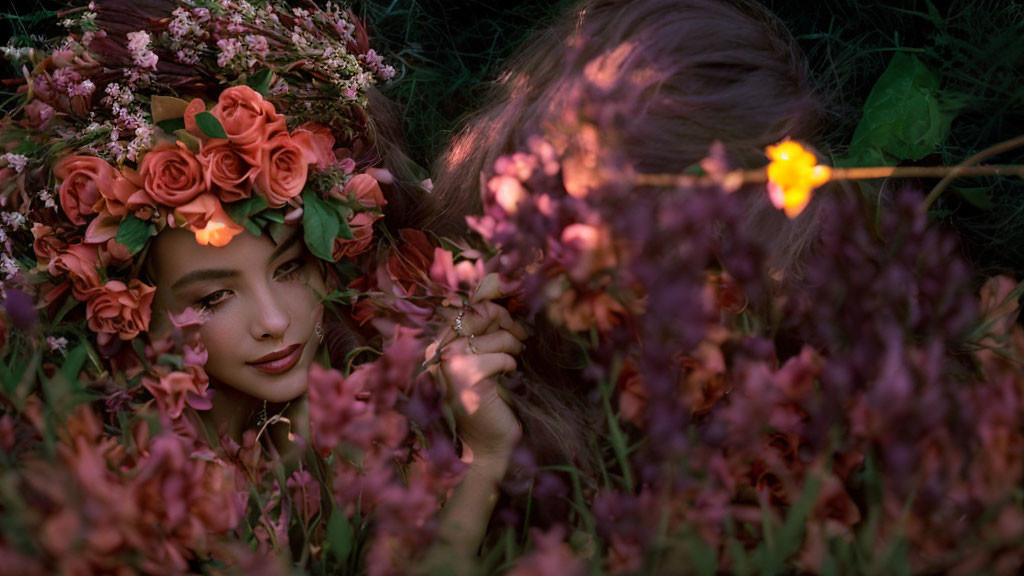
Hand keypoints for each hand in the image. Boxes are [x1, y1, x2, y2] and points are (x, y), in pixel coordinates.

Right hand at [426, 302, 527, 466]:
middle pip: (477, 315)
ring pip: (494, 337)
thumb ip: (482, 336)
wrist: (485, 447)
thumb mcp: (481, 363)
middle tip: (522, 338)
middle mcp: (437, 353)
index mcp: (437, 346)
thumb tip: (499, 304)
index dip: (493, 308)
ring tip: (513, 364)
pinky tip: (508, 378)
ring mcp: (449, 365)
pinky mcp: (466, 378)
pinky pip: (501, 356)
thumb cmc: (486, 405)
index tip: (512, 320)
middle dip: (507, 322)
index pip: (465, 310)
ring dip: (512, 348)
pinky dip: (511, 365)